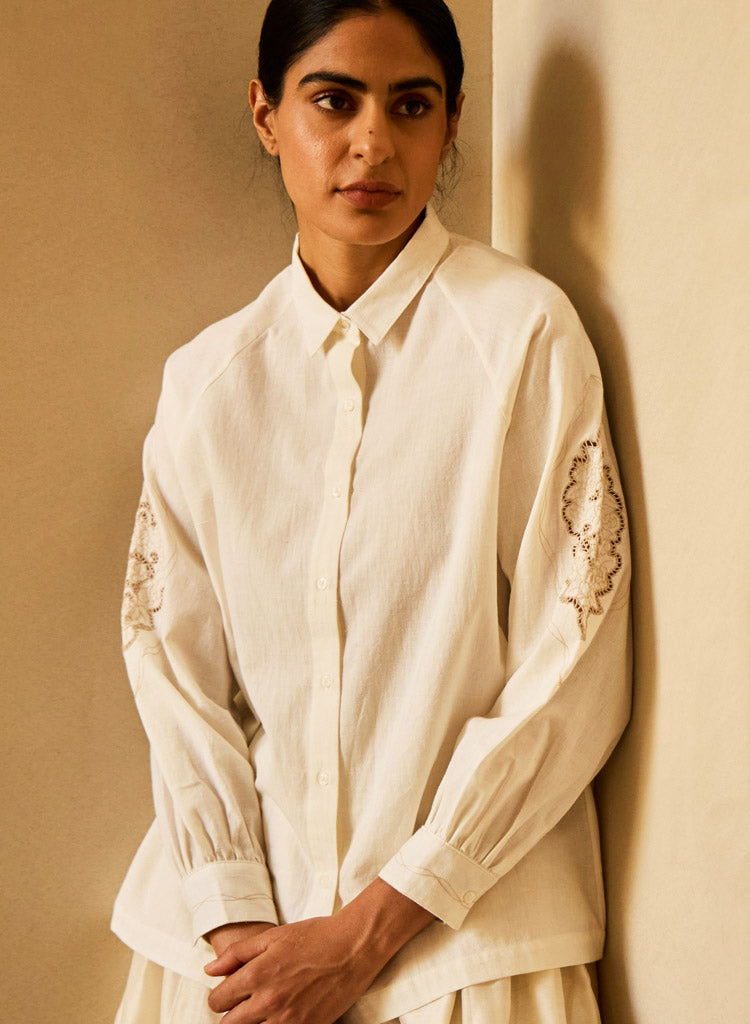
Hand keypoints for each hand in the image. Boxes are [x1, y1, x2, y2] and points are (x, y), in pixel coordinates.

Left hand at [204, 878, 433, 1023]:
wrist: (353, 947)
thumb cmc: (314, 937)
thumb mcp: (272, 936)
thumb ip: (237, 954)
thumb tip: (210, 970)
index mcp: (256, 976)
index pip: (217, 1002)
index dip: (220, 996)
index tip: (229, 992)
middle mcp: (268, 1002)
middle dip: (232, 1014)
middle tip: (244, 1002)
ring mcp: (288, 1020)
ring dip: (252, 1023)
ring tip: (263, 1009)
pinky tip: (281, 1016)